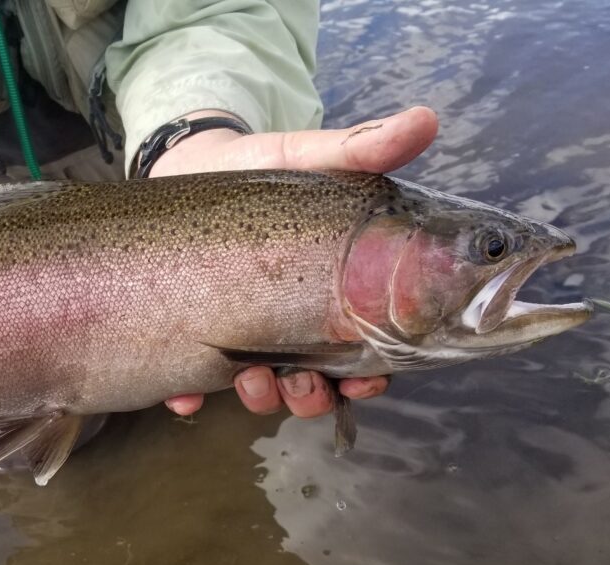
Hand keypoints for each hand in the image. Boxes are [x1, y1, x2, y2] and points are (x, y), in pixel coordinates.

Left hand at [148, 106, 439, 418]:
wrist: (191, 163)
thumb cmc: (262, 168)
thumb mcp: (312, 157)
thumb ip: (363, 148)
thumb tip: (426, 119)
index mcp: (332, 296)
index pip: (366, 351)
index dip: (372, 376)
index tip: (367, 379)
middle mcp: (291, 324)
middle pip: (317, 382)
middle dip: (314, 397)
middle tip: (304, 386)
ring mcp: (242, 333)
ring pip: (262, 388)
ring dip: (262, 399)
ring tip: (252, 382)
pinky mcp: (193, 332)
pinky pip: (191, 380)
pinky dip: (187, 397)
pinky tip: (184, 400)